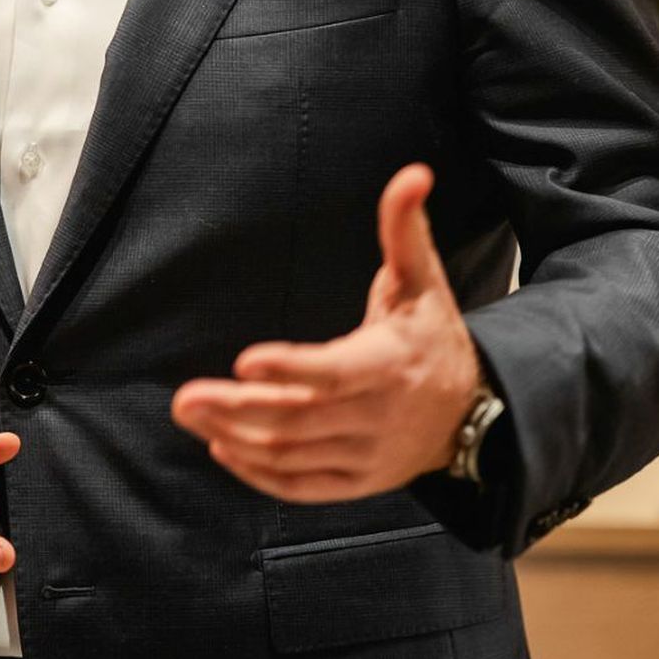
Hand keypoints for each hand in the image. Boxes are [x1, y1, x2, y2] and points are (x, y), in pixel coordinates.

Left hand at [171, 163, 479, 501]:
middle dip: (238, 409)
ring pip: (293, 455)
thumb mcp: (423, 280)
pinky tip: (222, 448)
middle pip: (299, 419)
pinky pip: (302, 486)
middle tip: (184, 397)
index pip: (335, 372)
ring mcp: (366, 457)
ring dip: (236, 438)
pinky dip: (259, 474)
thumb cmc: (433, 335)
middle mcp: (377, 417)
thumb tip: (413, 172)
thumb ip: (405, 229)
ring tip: (190, 414)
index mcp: (389, 365)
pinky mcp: (356, 482)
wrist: (473, 415)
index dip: (291, 368)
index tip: (244, 361)